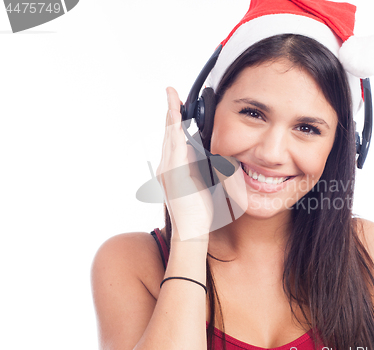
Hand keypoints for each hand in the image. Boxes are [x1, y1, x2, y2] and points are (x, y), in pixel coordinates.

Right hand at [156, 87, 213, 241]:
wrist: (191, 231)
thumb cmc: (197, 210)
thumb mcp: (201, 182)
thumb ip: (199, 165)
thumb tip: (205, 150)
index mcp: (173, 168)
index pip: (173, 138)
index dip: (174, 120)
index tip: (177, 103)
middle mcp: (166, 167)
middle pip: (168, 133)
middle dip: (170, 111)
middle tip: (171, 92)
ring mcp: (167, 170)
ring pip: (169, 136)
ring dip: (170, 116)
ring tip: (171, 97)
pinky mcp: (173, 175)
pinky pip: (174, 147)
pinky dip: (174, 131)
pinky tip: (176, 118)